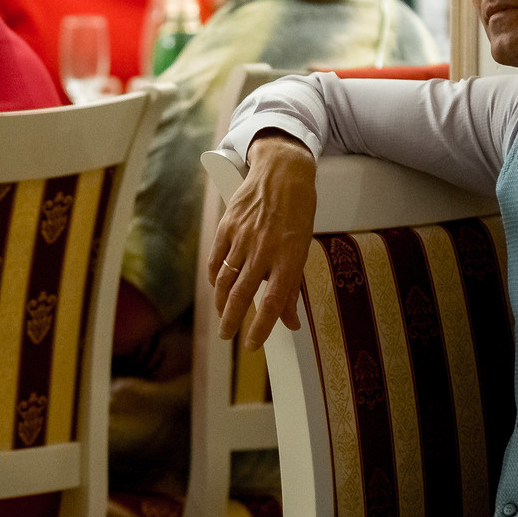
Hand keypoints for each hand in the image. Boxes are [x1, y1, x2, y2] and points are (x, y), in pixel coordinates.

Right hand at [208, 131, 318, 348]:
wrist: (283, 171)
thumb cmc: (298, 211)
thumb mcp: (302, 249)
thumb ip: (292, 287)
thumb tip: (291, 322)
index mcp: (289, 257)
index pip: (272, 302)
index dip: (261, 328)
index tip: (253, 345)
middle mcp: (264, 249)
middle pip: (242, 295)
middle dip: (231, 321)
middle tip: (227, 336)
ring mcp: (243, 237)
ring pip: (225, 280)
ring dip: (221, 303)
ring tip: (222, 316)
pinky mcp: (228, 226)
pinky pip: (216, 260)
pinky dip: (215, 277)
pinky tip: (217, 286)